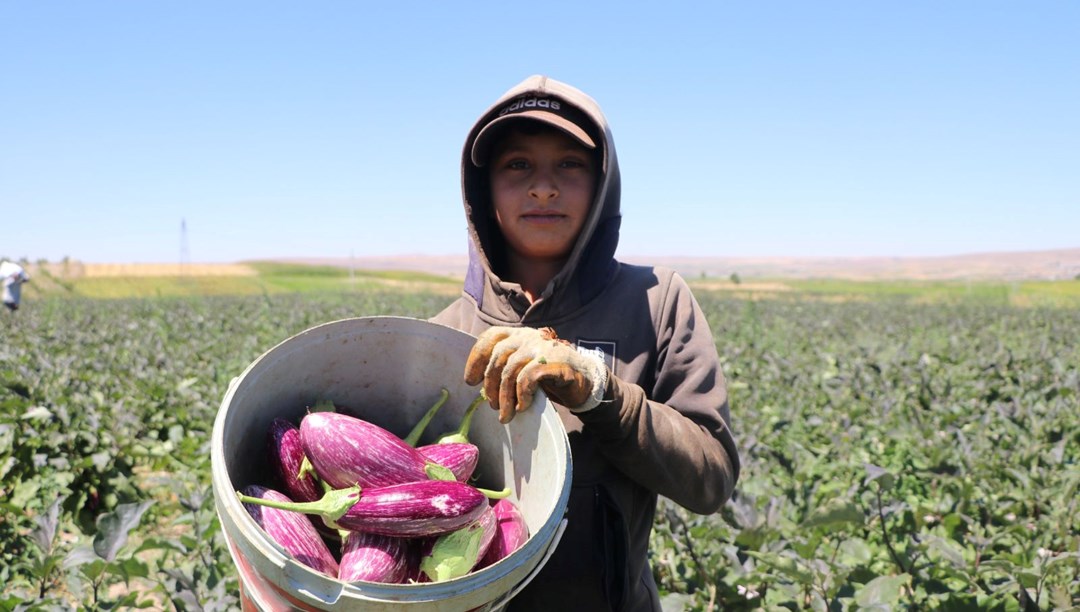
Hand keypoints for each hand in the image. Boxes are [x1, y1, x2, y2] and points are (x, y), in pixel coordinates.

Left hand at [464, 326, 607, 422]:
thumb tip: (480, 385)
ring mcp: (543, 347)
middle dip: (491, 384)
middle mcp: (529, 337)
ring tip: (506, 414)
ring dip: (505, 396)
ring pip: (511, 369)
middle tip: (493, 405)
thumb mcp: (524, 368)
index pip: (491, 337)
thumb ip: (506, 368)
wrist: (584, 382)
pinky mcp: (555, 363)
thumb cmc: (550, 378)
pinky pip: (528, 377)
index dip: (476, 357)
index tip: (471, 380)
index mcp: (519, 335)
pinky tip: (523, 407)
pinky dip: (522, 394)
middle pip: (498, 356)